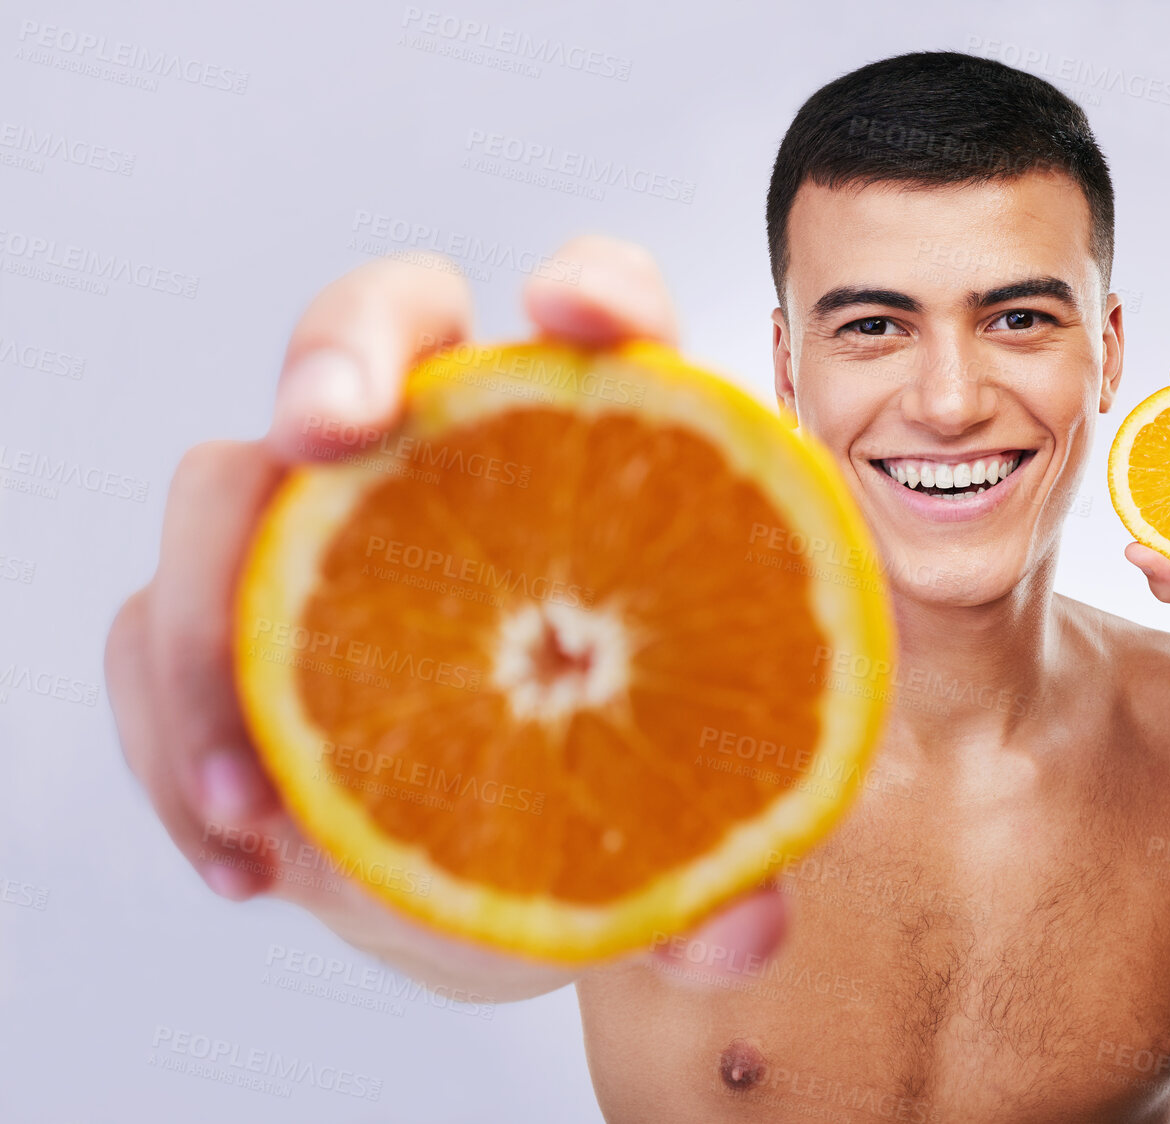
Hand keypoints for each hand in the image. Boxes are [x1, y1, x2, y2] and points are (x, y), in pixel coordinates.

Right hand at [104, 236, 783, 994]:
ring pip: (225, 482)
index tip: (582, 315)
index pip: (604, 320)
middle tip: (329, 431)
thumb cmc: (616, 800)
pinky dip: (170, 743)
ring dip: (207, 621)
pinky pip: (145, 634)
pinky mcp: (229, 620)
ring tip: (266, 796)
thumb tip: (742, 935)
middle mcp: (453, 460)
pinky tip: (241, 857)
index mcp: (599, 459)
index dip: (596, 286)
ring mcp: (325, 526)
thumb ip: (724, 868)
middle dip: (343, 348)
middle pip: (389, 323)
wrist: (506, 873)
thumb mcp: (686, 836)